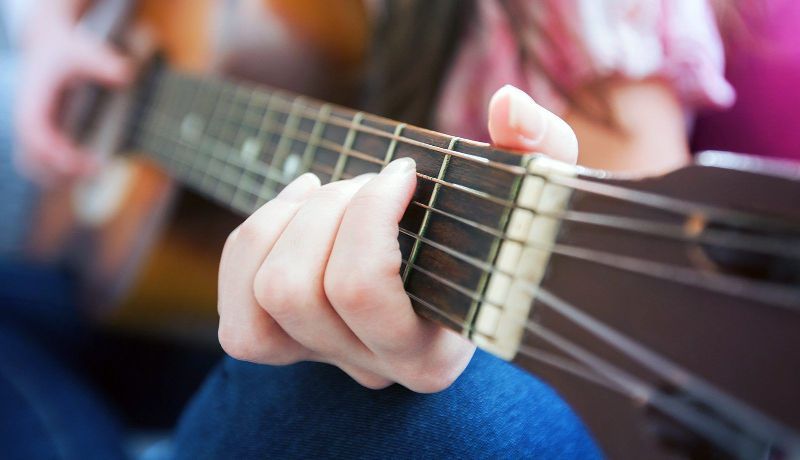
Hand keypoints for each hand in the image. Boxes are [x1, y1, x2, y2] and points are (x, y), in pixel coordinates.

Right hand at [15, 5, 132, 183]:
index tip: (81, 163)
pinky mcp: (40, 132)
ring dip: (58, 177)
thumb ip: (102, 62)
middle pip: (31, 159)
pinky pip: (41, 161)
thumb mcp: (82, 50)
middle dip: (59, 172)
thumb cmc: (65, 49)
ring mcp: (30, 128)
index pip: (35, 135)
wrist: (47, 44)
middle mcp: (26, 118)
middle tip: (96, 171)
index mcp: (32, 101)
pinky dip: (58, 171)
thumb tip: (126, 74)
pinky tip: (87, 168)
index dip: (55, 153)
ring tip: (95, 173)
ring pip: (32, 165)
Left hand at [217, 85, 577, 391]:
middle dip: (328, 211)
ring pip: (263, 296)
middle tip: (370, 183)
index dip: (366, 215)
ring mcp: (325, 360)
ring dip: (289, 221)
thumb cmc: (494, 232)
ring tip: (333, 191)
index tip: (403, 171)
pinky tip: (298, 205)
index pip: (363, 291)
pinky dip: (254, 243)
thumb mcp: (534, 189)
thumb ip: (542, 148)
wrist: (460, 264)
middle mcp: (374, 368)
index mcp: (433, 351)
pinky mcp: (288, 346)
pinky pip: (237, 311)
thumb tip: (506, 105)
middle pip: (298, 291)